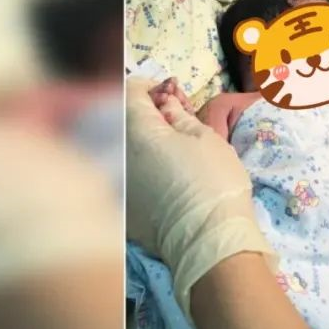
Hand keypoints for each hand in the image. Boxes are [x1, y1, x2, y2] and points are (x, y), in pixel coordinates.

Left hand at [125, 77, 273, 319]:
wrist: (208, 241)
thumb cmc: (213, 182)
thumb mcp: (204, 137)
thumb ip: (177, 113)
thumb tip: (164, 102)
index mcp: (135, 129)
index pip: (130, 90)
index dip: (151, 87)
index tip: (170, 96)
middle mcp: (115, 153)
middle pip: (120, 120)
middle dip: (142, 115)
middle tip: (171, 122)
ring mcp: (114, 183)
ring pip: (119, 150)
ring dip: (137, 144)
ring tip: (166, 152)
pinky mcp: (120, 209)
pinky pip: (123, 179)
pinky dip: (136, 172)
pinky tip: (160, 181)